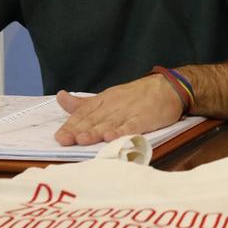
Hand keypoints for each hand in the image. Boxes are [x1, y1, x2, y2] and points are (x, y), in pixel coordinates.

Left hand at [53, 75, 184, 145]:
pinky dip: (121, 131)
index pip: (83, 113)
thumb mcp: (107, 97)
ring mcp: (129, 112)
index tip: (60, 137)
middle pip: (94, 119)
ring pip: (109, 123)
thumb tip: (60, 98)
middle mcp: (113, 105)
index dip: (71, 125)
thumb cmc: (136, 96)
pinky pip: (131, 126)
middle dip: (79, 130)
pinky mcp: (144, 118)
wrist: (167, 88)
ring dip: (96, 131)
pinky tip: (112, 137)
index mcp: (103, 100)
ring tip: (83, 139)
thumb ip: (84, 103)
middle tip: (66, 140)